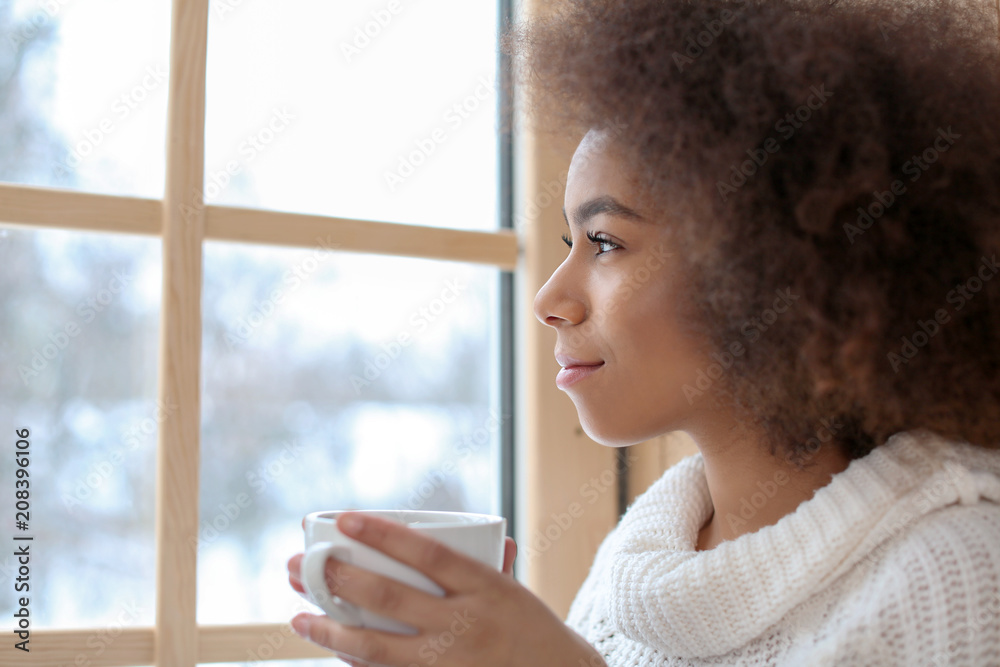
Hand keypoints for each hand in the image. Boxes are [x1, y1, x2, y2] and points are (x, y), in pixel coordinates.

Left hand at [286, 512, 605, 666]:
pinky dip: (355, 664)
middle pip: (389, 596)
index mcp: (486, 588)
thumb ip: (489, 564)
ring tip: (300, 616)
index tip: (343, 519)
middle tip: (301, 566)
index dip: (383, 534)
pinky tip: (333, 650)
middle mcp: (465, 625)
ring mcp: (449, 664)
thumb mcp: (516, 592)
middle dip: (338, 579)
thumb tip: (473, 534)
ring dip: (331, 631)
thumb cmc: (534, 634)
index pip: (427, 552)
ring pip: (376, 647)